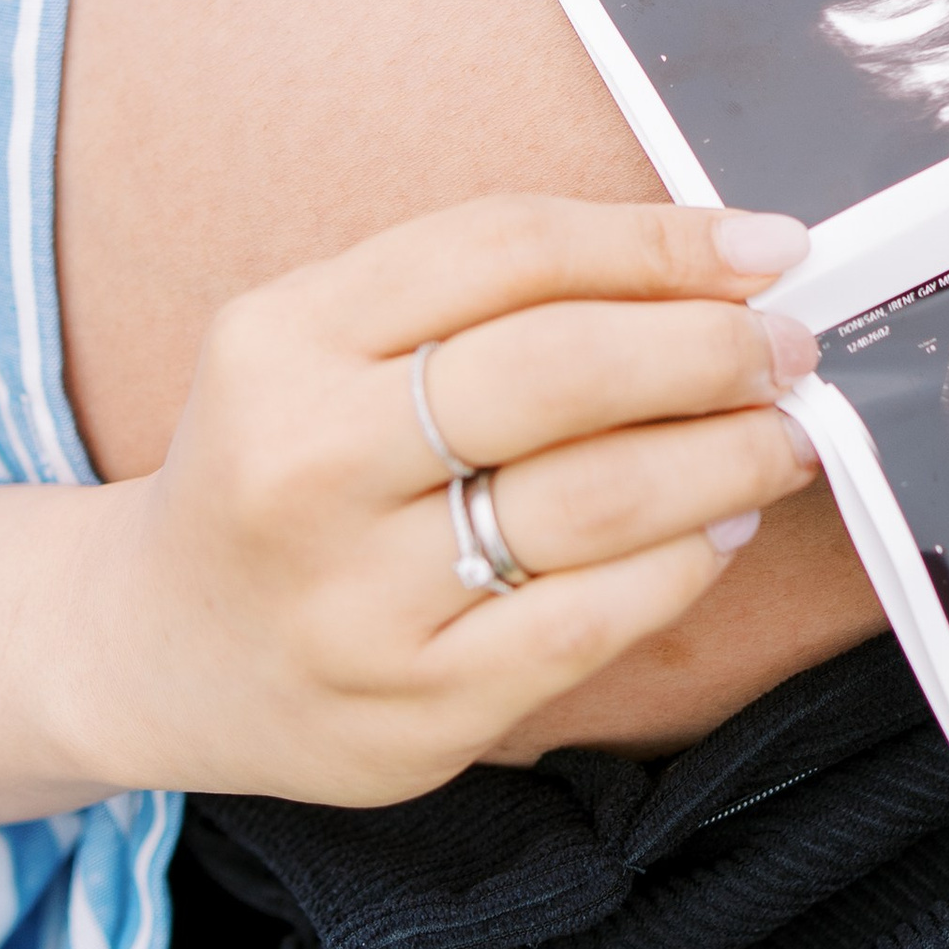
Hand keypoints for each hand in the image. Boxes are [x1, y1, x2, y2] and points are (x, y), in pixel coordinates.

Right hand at [70, 197, 822, 805]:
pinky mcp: (415, 706)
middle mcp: (305, 464)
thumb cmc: (285, 468)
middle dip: (710, 349)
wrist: (163, 648)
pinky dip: (688, 559)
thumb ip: (486, 298)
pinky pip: (598, 617)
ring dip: (729, 455)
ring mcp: (357, 598)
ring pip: (598, 499)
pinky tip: (721, 525)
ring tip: (782, 433)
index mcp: (283, 339)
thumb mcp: (324, 344)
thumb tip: (708, 268)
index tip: (761, 248)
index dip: (658, 243)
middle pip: (561, 371)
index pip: (507, 251)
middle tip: (785, 347)